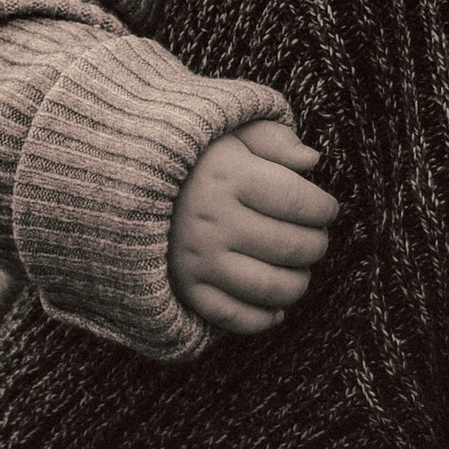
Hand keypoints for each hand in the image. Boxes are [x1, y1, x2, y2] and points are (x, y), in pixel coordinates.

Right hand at [169, 118, 338, 337]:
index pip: (301, 202)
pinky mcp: (185, 288)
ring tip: (298, 268)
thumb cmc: (190, 157)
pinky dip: (264, 317)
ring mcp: (198, 259)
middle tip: (315, 237)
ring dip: (298, 282)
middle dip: (316, 244)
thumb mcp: (228, 131)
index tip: (326, 208)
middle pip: (292, 247)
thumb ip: (273, 139)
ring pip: (272, 288)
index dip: (324, 209)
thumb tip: (312, 161)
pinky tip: (275, 304)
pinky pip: (237, 317)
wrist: (122, 184)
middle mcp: (213, 221)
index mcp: (228, 177)